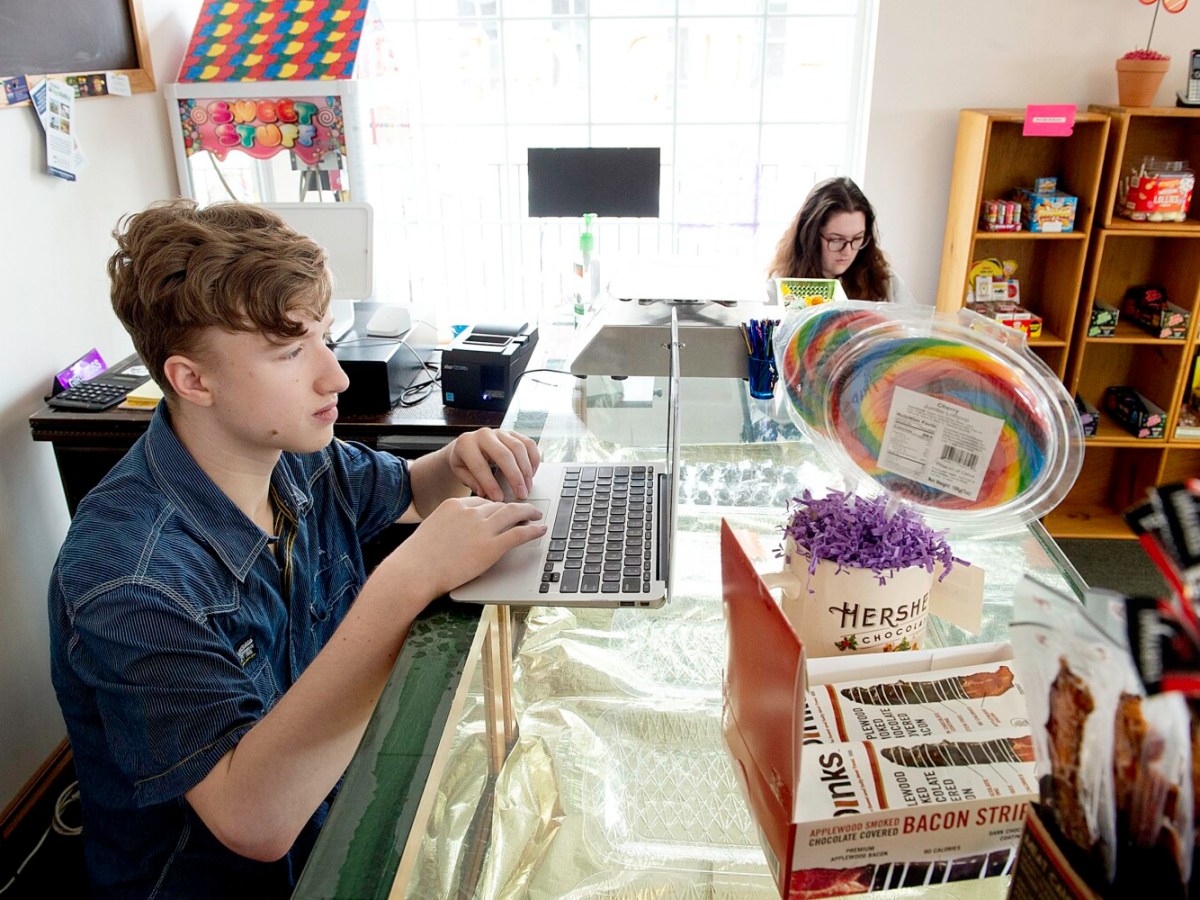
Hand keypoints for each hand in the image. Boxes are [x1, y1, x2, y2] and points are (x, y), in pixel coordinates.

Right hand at [384, 496, 545, 597]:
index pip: (482, 502)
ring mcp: (482, 528)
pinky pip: (519, 533)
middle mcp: (470, 512)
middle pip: (499, 505)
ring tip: (537, 516)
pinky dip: (533, 530)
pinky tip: (540, 529)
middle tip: (526, 510)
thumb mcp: (432, 530)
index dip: (495, 507)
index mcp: (454, 505)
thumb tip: (457, 532)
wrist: (415, 571)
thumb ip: (448, 525)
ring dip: (529, 513)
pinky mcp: (491, 547)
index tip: (502, 510)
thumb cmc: (418, 558)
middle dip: (515, 508)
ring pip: (513, 514)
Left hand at [449, 428, 539, 500]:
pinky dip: (533, 459)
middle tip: (521, 495)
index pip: (480, 465)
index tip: (498, 499)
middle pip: (504, 455)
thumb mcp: (460, 472)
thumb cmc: (464, 461)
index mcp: (466, 443)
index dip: (490, 484)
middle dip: (515, 477)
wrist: (467, 445)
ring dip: (526, 470)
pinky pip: (528, 444)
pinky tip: (531, 474)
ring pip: (519, 448)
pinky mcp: (512, 433)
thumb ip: (472, 482)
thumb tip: (485, 493)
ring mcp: (500, 432)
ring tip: (527, 487)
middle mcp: (483, 434)